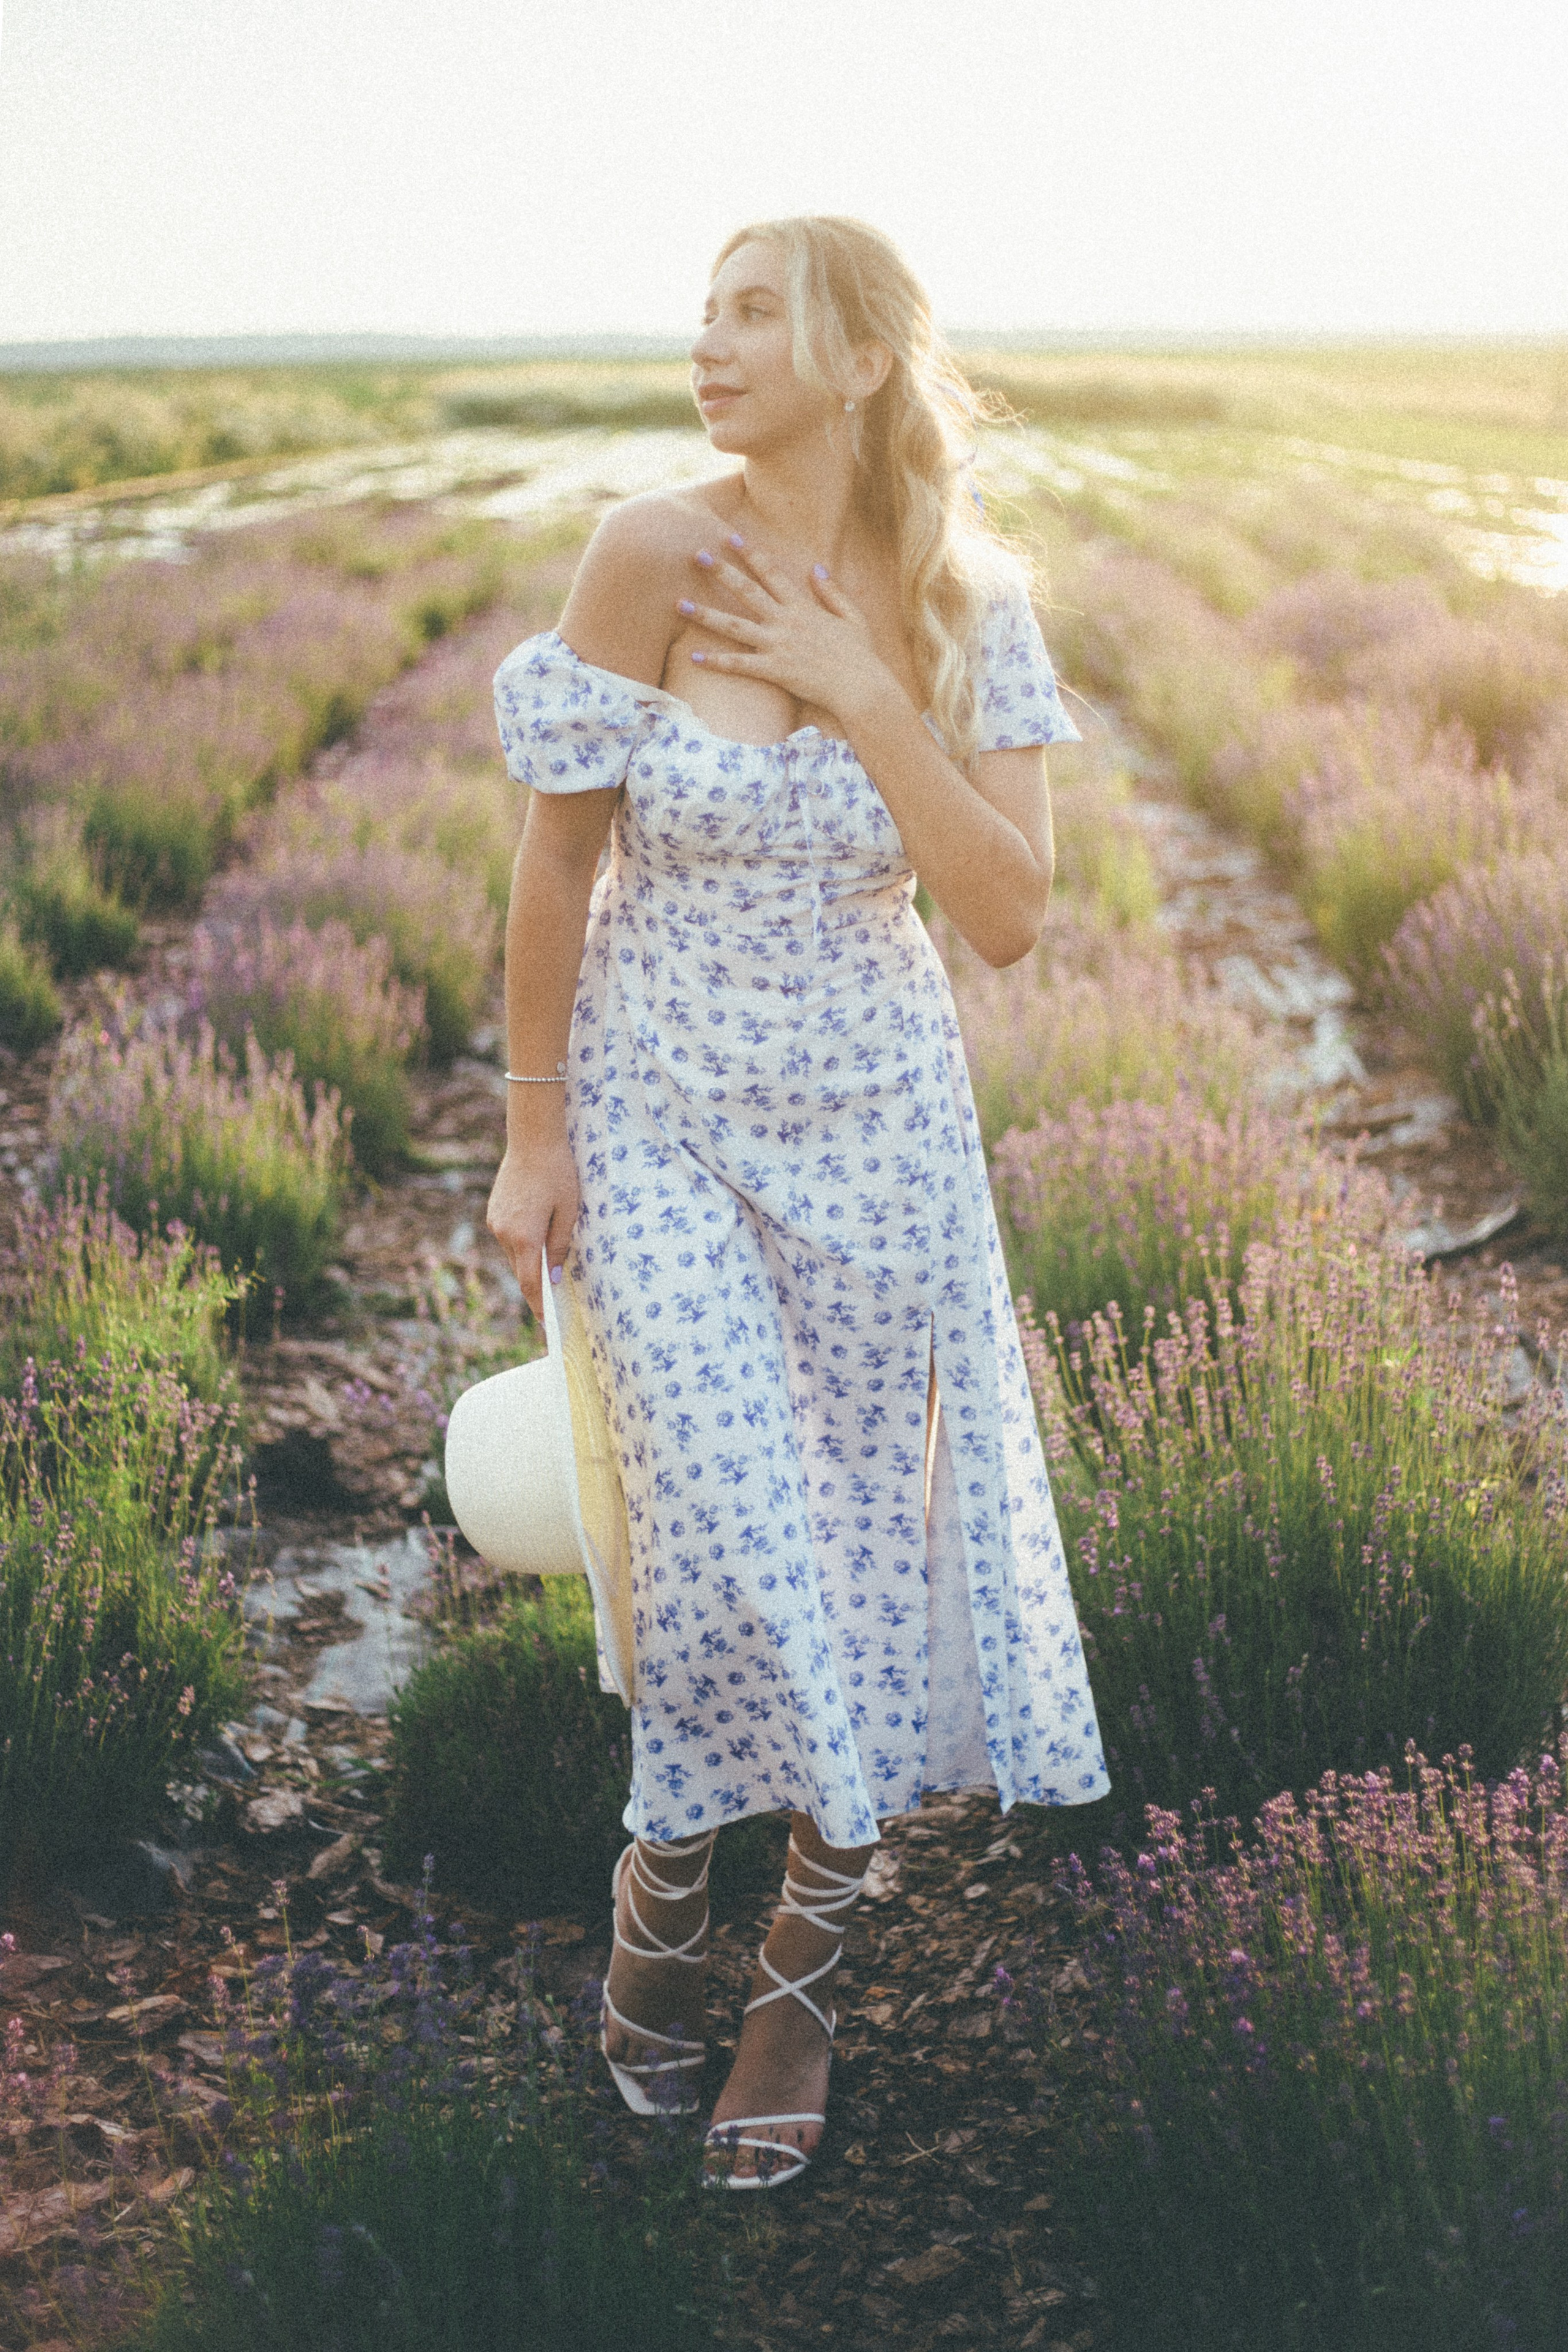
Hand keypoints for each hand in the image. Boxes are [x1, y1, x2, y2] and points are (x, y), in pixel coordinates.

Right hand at [486, 1137, 579, 1322]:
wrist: (533, 1139)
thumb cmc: (558, 1173)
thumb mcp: (568, 1212)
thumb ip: (560, 1247)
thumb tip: (554, 1277)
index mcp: (524, 1236)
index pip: (530, 1283)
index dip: (538, 1305)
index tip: (546, 1322)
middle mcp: (504, 1233)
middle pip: (521, 1270)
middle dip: (536, 1285)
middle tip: (553, 1300)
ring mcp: (495, 1221)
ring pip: (514, 1254)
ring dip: (529, 1261)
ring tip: (548, 1267)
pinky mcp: (494, 1211)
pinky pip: (508, 1237)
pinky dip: (522, 1244)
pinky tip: (536, 1237)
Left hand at [676, 536, 893, 727]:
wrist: (861, 686)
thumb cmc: (860, 655)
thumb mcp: (852, 616)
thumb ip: (832, 591)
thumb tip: (815, 568)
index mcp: (802, 606)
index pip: (771, 572)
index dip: (749, 553)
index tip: (729, 537)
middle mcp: (785, 621)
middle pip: (746, 591)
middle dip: (720, 571)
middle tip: (696, 556)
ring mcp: (778, 645)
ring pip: (734, 626)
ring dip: (705, 614)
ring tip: (680, 604)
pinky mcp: (775, 670)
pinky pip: (740, 664)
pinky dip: (717, 661)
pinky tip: (694, 657)